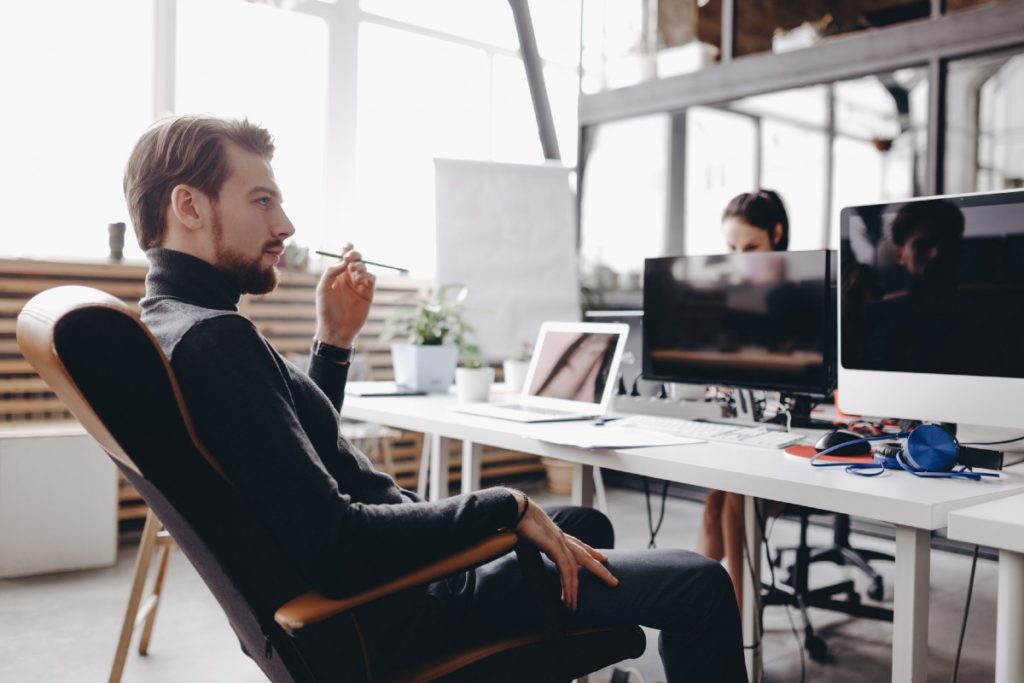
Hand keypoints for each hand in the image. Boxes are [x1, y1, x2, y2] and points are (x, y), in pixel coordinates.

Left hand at [315, 243, 374, 347]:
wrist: (336, 329)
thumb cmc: (326, 310)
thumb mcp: (322, 289)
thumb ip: (330, 273)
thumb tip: (342, 261)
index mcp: (337, 275)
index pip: (343, 257)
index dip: (346, 249)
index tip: (346, 247)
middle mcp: (349, 278)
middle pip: (356, 259)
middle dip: (355, 255)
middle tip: (350, 258)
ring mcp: (359, 285)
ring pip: (364, 267)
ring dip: (360, 266)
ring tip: (354, 272)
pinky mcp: (368, 293)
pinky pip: (372, 279)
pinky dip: (367, 275)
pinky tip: (360, 280)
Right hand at [509, 490, 617, 610]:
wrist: (516, 509)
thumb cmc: (519, 518)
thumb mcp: (531, 531)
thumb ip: (534, 538)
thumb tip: (525, 540)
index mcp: (559, 534)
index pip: (580, 544)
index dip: (592, 552)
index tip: (603, 558)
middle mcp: (563, 538)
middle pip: (587, 557)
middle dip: (601, 570)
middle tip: (613, 582)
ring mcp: (560, 543)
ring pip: (576, 569)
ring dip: (575, 590)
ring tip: (574, 606)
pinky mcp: (555, 548)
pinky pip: (566, 571)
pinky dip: (567, 586)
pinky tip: (567, 597)